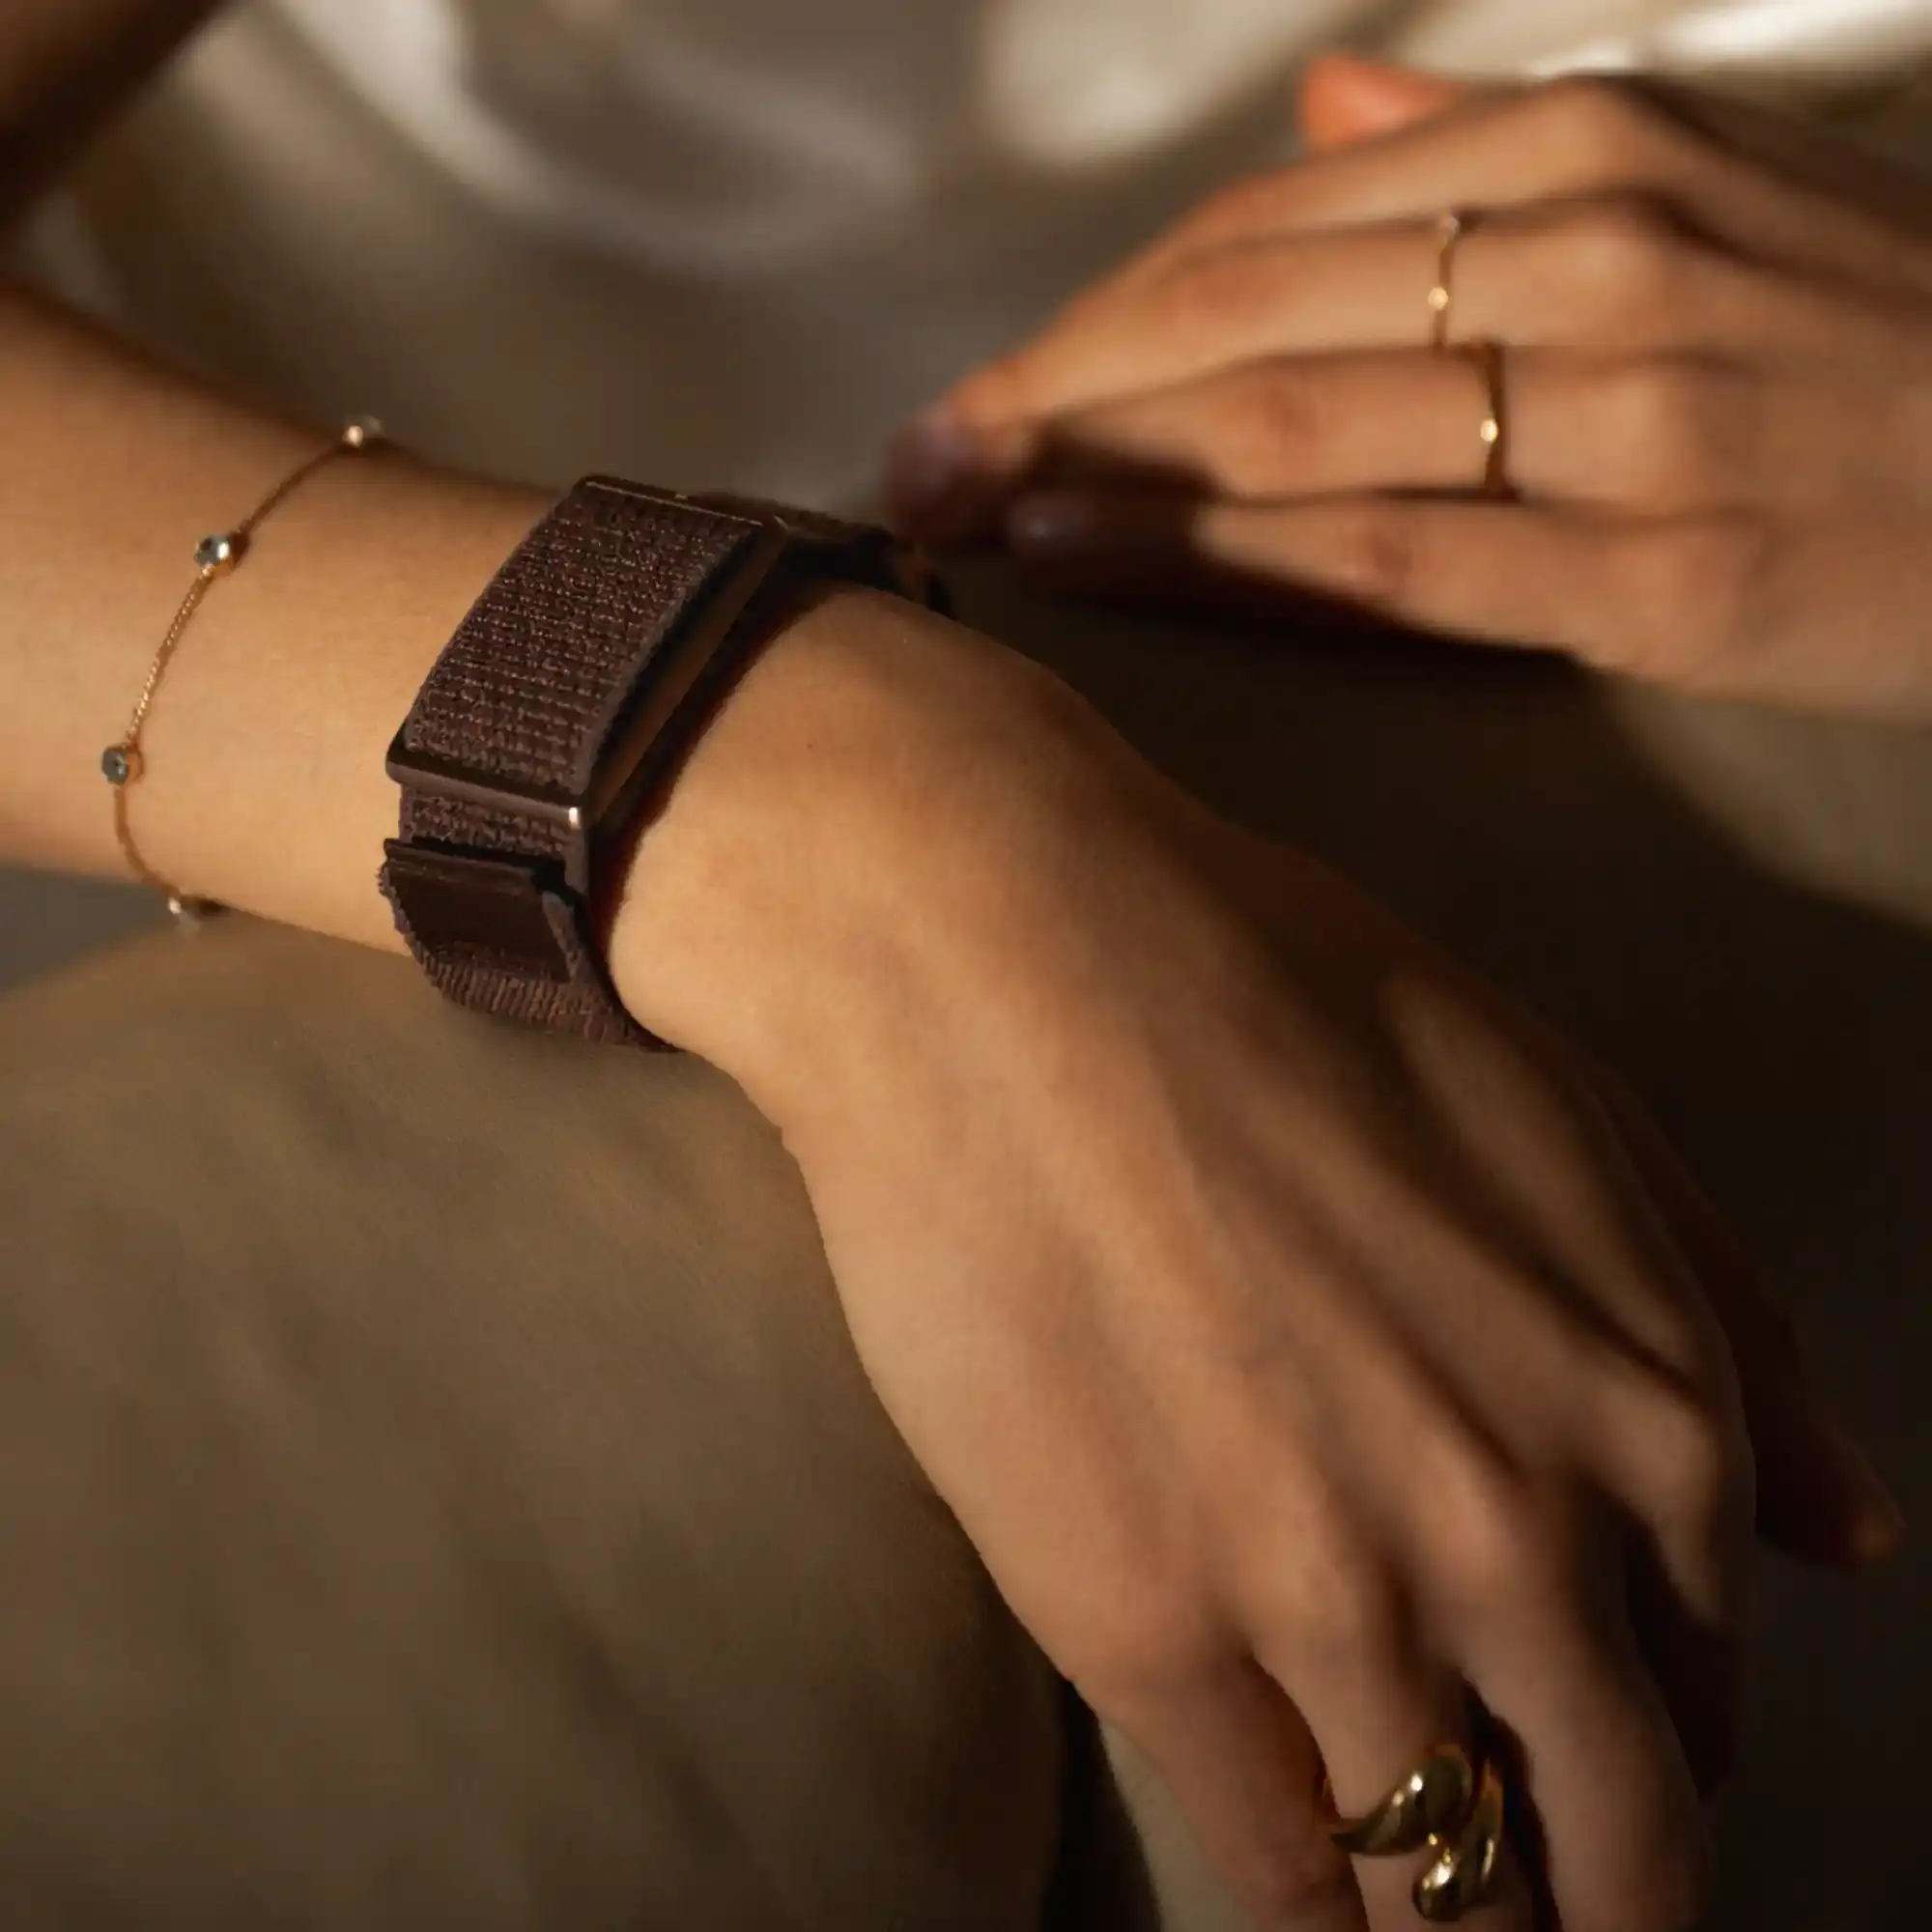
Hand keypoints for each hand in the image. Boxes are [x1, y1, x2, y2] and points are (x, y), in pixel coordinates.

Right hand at [615, 589, 1902, 1931]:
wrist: (1012, 965)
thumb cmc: (1277, 996)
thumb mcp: (1565, 1113)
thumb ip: (1724, 1326)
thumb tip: (1858, 1536)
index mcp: (1653, 1413)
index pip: (1709, 1691)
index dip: (1658, 1751)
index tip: (1598, 1774)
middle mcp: (1526, 1538)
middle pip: (1617, 1837)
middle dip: (1594, 1894)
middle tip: (1543, 1904)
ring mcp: (1335, 1601)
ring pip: (1445, 1878)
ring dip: (1447, 1915)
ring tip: (1422, 1910)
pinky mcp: (1143, 1632)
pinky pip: (1271, 1862)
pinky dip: (1301, 1891)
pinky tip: (1293, 1868)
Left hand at [887, 60, 1931, 719]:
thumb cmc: (1887, 328)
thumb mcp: (1714, 172)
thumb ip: (1497, 134)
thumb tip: (1327, 97)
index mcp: (1586, 145)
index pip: (1270, 220)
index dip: (1101, 304)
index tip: (989, 379)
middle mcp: (1589, 250)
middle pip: (1240, 313)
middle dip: (1051, 388)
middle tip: (915, 464)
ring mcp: (1624, 410)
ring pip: (1290, 426)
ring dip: (1095, 470)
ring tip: (962, 514)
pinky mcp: (1655, 568)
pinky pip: (1390, 556)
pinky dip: (1218, 557)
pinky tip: (1090, 565)